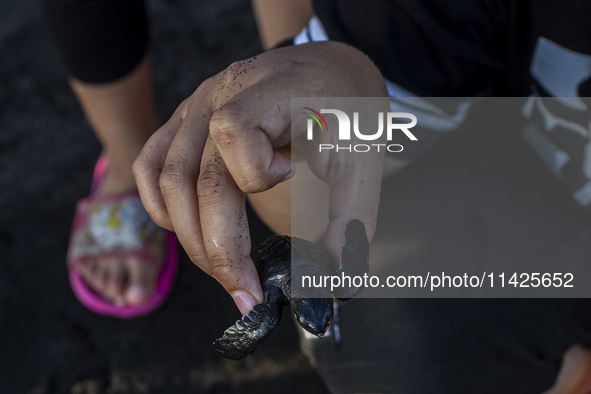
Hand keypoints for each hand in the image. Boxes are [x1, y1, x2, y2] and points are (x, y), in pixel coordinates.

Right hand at [132, 41, 386, 313]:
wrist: (328, 71)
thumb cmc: (346, 107)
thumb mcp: (363, 154)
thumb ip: (354, 213)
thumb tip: (340, 272)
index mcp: (265, 90)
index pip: (233, 133)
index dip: (257, 170)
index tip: (290, 173)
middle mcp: (218, 94)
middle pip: (194, 178)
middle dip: (218, 248)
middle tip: (247, 292)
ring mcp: (195, 106)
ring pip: (166, 180)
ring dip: (190, 236)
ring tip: (224, 269)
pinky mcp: (186, 121)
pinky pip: (150, 164)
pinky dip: (160, 203)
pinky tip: (184, 229)